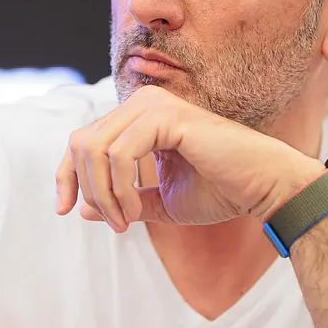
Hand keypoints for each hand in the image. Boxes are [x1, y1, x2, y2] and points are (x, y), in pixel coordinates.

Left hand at [54, 84, 323, 230]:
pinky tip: (135, 212)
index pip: (83, 140)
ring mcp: (153, 104)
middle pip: (82, 143)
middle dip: (89, 190)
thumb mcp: (160, 202)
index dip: (66, 175)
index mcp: (138, 117)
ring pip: (95, 149)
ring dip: (104, 194)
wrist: (263, 188)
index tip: (65, 210)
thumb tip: (81, 209)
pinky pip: (119, 155)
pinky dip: (119, 189)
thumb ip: (123, 201)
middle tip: (116, 224)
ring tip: (127, 221)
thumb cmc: (220, 192)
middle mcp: (142, 102)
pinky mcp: (165, 116)